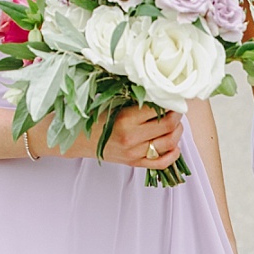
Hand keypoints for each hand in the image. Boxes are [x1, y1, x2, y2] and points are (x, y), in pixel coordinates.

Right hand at [54, 105, 183, 170]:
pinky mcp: (135, 163)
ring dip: (178, 132)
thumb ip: (133, 99)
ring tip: (175, 124)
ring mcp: (134, 153)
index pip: (159, 110)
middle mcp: (131, 138)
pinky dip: (173, 155)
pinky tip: (174, 146)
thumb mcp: (110, 102)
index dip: (171, 103)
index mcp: (125, 119)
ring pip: (169, 144)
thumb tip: (157, 90)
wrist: (76, 139)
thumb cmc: (93, 117)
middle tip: (176, 109)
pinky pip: (162, 163)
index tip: (172, 98)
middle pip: (169, 127)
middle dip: (177, 116)